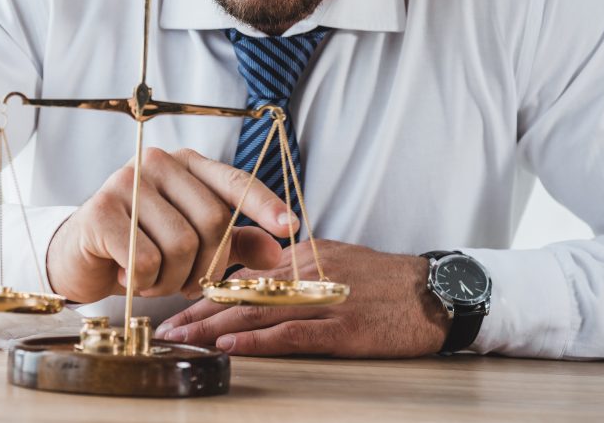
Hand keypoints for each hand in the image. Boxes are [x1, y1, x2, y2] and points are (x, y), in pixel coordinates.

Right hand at [46, 148, 299, 303]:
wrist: (80, 256)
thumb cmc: (142, 244)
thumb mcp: (194, 243)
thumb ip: (235, 242)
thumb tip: (277, 253)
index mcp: (184, 164)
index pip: (234, 181)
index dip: (264, 204)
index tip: (290, 227)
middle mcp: (155, 163)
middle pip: (212, 221)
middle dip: (207, 265)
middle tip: (188, 283)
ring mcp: (125, 182)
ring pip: (180, 246)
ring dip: (173, 280)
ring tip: (154, 278)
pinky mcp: (100, 211)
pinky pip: (146, 261)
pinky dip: (144, 282)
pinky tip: (128, 276)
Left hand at [155, 239, 450, 356]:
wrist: (436, 291)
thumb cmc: (385, 280)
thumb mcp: (336, 261)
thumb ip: (296, 271)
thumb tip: (257, 283)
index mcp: (303, 256)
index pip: (243, 273)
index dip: (207, 293)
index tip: (179, 308)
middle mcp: (307, 272)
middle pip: (242, 292)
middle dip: (199, 311)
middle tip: (166, 328)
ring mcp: (324, 299)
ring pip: (258, 311)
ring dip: (214, 327)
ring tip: (182, 340)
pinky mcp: (343, 327)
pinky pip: (290, 333)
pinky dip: (256, 341)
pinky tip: (229, 346)